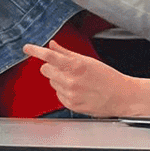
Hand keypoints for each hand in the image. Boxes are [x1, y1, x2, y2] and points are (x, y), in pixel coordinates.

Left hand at [23, 43, 149, 116]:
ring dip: (59, 79)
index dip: (35, 51)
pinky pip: (58, 94)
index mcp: (76, 66)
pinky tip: (78, 91)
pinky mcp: (70, 105)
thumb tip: (53, 45)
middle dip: (51, 67)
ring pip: (52, 82)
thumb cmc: (108, 78)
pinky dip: (64, 91)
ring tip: (77, 81)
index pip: (49, 56)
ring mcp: (70, 94)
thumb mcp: (88, 61)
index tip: (27, 48)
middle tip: (65, 68)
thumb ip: (67, 53)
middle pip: (45, 70)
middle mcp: (70, 80)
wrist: (122, 97)